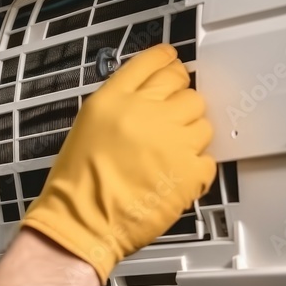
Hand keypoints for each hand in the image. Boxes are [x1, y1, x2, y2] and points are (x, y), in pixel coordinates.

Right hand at [19, 44, 215, 283]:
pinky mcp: (189, 171)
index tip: (172, 64)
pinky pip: (208, 158)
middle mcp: (144, 113)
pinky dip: (196, 167)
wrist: (82, 223)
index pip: (152, 62)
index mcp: (113, 100)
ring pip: (202, 121)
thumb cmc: (77, 185)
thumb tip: (150, 95)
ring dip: (190, 135)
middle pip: (185, 87)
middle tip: (171, 119)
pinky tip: (174, 175)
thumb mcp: (87, 126)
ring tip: (169, 154)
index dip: (167, 62)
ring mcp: (171, 141)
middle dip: (180, 101)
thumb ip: (120, 104)